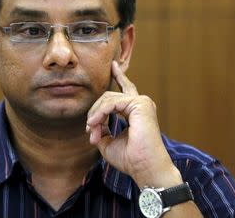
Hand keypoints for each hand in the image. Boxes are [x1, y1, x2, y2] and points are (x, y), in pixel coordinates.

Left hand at [86, 61, 182, 186]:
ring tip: (92, 132)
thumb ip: (101, 129)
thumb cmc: (130, 159)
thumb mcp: (108, 142)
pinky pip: (111, 103)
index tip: (113, 65)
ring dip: (95, 116)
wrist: (145, 168)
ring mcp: (142, 102)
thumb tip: (92, 124)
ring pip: (108, 99)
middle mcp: (141, 104)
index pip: (126, 88)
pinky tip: (95, 124)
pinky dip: (100, 114)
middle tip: (90, 132)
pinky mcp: (140, 104)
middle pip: (108, 97)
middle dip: (95, 113)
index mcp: (136, 110)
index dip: (119, 76)